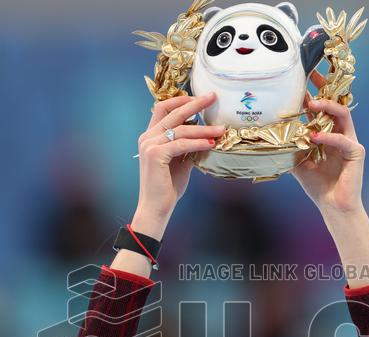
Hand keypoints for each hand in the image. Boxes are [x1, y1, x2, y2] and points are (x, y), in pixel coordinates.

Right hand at [134, 92, 224, 232]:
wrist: (155, 208)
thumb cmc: (167, 187)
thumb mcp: (181, 162)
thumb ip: (188, 147)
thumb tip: (207, 136)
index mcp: (150, 136)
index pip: (163, 107)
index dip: (181, 100)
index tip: (201, 98)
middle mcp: (147, 137)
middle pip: (173, 112)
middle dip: (195, 103)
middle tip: (213, 97)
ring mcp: (149, 145)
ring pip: (180, 129)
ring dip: (204, 128)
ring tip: (221, 129)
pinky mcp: (155, 155)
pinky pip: (181, 144)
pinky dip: (198, 142)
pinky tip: (211, 143)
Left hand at [291, 71, 366, 217]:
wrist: (333, 206)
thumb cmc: (319, 185)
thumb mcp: (298, 162)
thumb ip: (292, 146)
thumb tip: (273, 133)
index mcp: (330, 134)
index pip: (324, 108)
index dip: (316, 92)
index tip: (304, 78)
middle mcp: (342, 134)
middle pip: (337, 103)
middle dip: (325, 89)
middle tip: (312, 76)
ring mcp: (351, 141)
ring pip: (343, 115)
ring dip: (327, 107)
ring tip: (312, 104)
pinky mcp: (356, 153)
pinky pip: (342, 140)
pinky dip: (328, 137)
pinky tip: (314, 137)